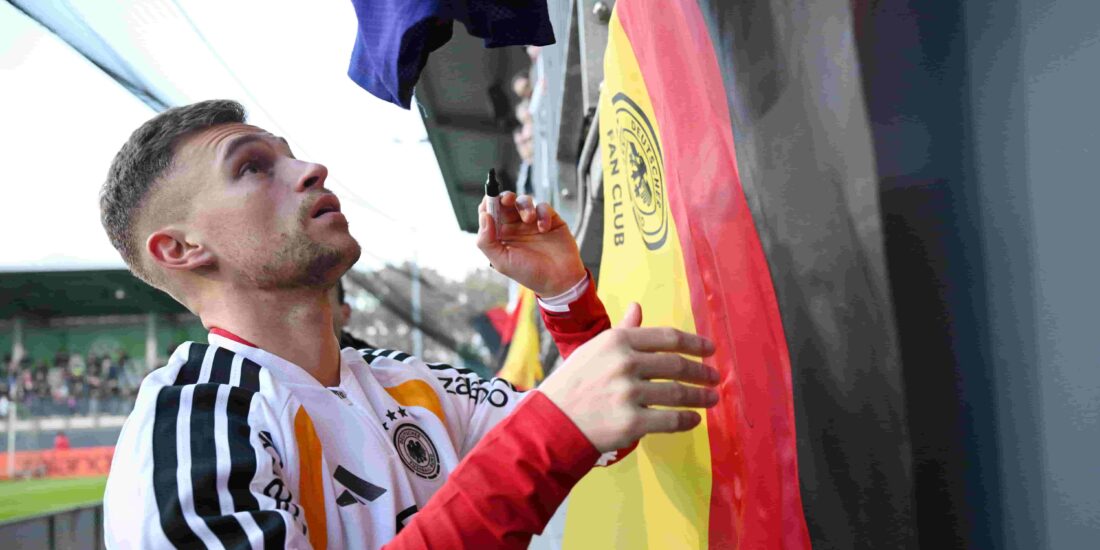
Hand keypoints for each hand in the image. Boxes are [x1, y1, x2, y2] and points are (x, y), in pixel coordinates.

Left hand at [477, 192, 586, 296]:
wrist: (559, 280)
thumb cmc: (529, 273)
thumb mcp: (502, 262)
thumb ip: (487, 241)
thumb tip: (484, 216)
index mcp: (501, 235)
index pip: (489, 213)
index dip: (488, 203)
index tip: (490, 200)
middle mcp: (515, 227)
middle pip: (505, 203)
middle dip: (505, 197)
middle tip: (507, 200)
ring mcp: (532, 223)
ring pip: (524, 201)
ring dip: (525, 206)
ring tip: (529, 219)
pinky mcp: (549, 220)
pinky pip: (543, 207)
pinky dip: (543, 214)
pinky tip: (544, 228)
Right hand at [537, 303, 719, 451]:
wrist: (552, 422)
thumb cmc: (573, 384)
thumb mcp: (594, 349)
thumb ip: (622, 330)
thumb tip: (638, 307)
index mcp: (617, 341)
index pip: (667, 338)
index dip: (694, 343)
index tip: (710, 350)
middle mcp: (624, 364)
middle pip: (676, 365)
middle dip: (701, 372)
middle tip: (714, 377)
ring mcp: (628, 394)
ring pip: (677, 394)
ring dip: (700, 397)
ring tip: (712, 399)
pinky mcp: (631, 423)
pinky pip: (669, 420)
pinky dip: (687, 420)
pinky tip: (695, 419)